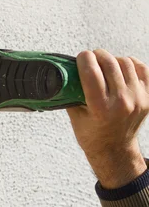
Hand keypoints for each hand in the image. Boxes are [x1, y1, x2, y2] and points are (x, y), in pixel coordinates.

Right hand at [67, 49, 148, 188]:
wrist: (115, 150)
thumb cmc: (93, 135)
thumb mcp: (75, 116)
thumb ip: (70, 93)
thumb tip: (66, 71)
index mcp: (101, 109)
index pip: (92, 72)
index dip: (84, 58)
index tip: (80, 58)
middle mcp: (122, 103)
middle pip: (109, 63)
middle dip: (96, 56)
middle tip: (90, 60)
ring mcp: (138, 99)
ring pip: (125, 62)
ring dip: (112, 60)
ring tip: (104, 67)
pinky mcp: (148, 96)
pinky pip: (141, 68)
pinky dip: (129, 64)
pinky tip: (120, 70)